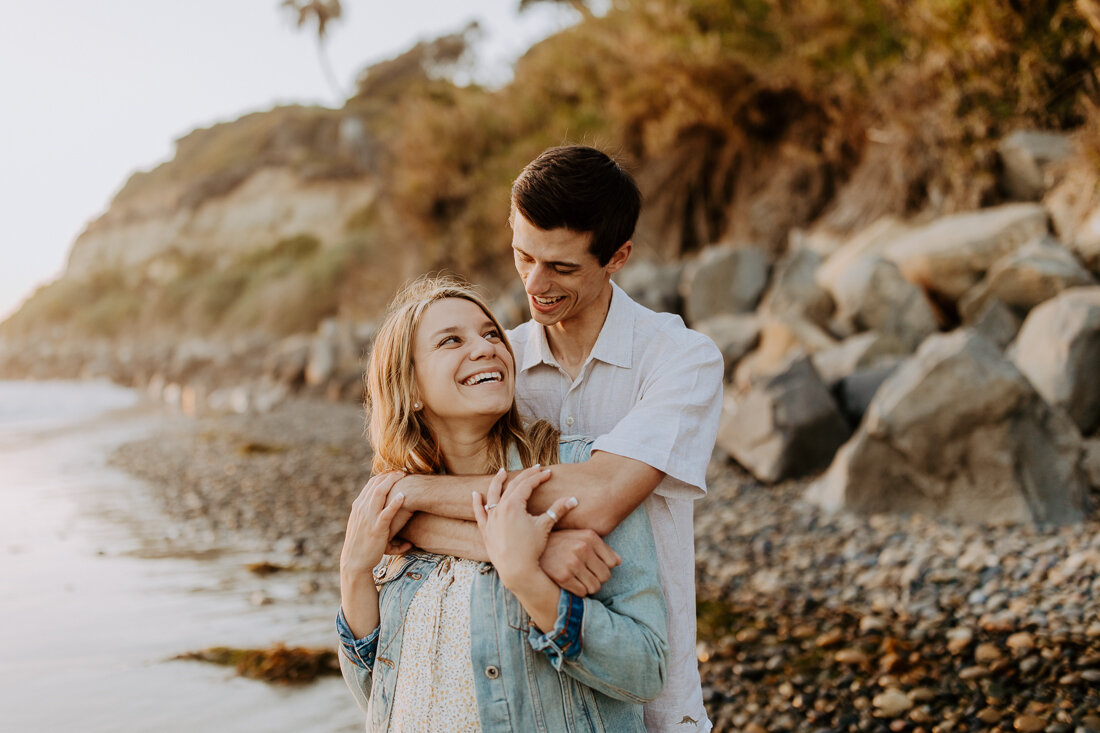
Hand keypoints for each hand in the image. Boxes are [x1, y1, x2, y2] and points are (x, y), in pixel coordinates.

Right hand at [340, 472, 410, 578]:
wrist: (354, 562)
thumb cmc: (361, 545)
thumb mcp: (362, 526)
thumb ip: (370, 515)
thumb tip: (383, 511)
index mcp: (358, 507)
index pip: (370, 485)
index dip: (383, 476)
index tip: (394, 471)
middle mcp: (361, 509)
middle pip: (375, 485)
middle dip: (389, 475)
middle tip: (402, 470)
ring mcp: (368, 518)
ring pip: (379, 493)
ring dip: (392, 482)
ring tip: (404, 476)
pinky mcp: (377, 528)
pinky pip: (386, 512)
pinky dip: (395, 502)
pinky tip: (403, 496)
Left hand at [472, 466, 577, 590]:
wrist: (517, 570)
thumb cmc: (531, 549)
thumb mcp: (545, 526)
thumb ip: (557, 510)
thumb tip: (574, 499)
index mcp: (513, 504)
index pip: (527, 485)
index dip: (538, 477)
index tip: (548, 473)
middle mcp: (499, 508)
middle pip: (512, 486)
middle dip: (525, 476)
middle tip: (535, 469)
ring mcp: (491, 519)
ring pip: (492, 495)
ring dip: (497, 482)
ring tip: (501, 472)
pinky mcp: (485, 530)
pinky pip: (479, 513)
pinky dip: (477, 503)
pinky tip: (475, 494)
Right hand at [540, 529, 621, 596]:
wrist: (530, 549)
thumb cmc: (559, 543)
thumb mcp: (580, 537)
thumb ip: (601, 548)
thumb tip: (618, 562)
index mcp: (590, 537)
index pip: (613, 562)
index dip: (604, 567)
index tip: (594, 566)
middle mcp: (582, 548)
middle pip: (605, 576)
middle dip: (597, 578)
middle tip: (584, 575)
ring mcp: (572, 562)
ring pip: (595, 587)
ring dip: (587, 587)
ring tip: (577, 579)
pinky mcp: (562, 576)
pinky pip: (582, 592)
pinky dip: (578, 591)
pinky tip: (569, 583)